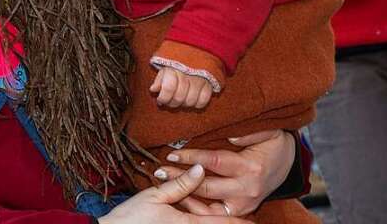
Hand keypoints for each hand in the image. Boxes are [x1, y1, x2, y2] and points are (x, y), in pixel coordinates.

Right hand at [99, 165, 248, 222]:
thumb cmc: (132, 216)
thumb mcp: (155, 195)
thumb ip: (180, 184)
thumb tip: (199, 169)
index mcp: (187, 223)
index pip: (219, 222)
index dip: (238, 222)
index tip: (253, 221)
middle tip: (251, 222)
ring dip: (218, 223)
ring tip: (231, 220)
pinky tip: (204, 220)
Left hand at [151, 67, 213, 108]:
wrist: (197, 52)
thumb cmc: (177, 63)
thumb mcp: (165, 68)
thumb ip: (159, 79)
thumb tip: (153, 90)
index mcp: (174, 68)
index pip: (168, 89)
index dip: (163, 98)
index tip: (160, 99)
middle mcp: (187, 74)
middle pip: (179, 98)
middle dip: (172, 103)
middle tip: (170, 100)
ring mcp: (200, 80)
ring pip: (190, 102)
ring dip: (184, 104)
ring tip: (181, 98)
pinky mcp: (209, 85)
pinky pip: (202, 102)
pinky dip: (196, 104)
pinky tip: (192, 98)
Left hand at [153, 129, 294, 216]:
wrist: (288, 163)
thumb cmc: (273, 144)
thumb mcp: (267, 132)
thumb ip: (249, 131)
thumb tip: (230, 135)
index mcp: (250, 168)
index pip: (214, 162)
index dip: (191, 158)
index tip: (171, 154)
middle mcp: (247, 189)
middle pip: (207, 186)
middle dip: (180, 179)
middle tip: (159, 171)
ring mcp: (244, 204)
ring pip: (209, 206)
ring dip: (185, 197)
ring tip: (164, 186)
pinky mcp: (240, 211)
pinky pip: (216, 215)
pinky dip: (198, 209)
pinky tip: (180, 199)